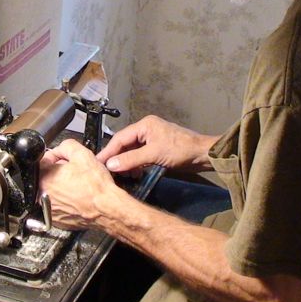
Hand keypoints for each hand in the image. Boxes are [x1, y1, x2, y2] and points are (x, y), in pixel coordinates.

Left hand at [40, 139, 123, 229]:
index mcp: (44, 177)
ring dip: (61, 188)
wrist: (106, 209)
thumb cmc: (96, 186)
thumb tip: (59, 149)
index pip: (43, 161)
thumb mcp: (82, 154)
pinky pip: (57, 206)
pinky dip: (65, 202)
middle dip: (58, 173)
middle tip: (74, 174)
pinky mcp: (56, 220)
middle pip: (46, 177)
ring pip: (51, 192)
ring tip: (77, 187)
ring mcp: (48, 209)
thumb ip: (66, 146)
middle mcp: (41, 195)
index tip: (65, 161)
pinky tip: (76, 198)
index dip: (56, 158)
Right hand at [96, 115, 217, 172]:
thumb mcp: (154, 154)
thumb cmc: (180, 150)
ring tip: (120, 176)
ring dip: (126, 163)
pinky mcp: (157, 149)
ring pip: (132, 151)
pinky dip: (135, 165)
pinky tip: (134, 174)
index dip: (108, 151)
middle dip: (116, 158)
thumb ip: (131, 159)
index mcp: (144, 125)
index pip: (120, 138)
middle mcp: (146, 130)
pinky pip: (140, 156)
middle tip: (105, 172)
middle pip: (125, 144)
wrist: (203, 155)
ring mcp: (152, 140)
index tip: (97, 163)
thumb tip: (110, 165)